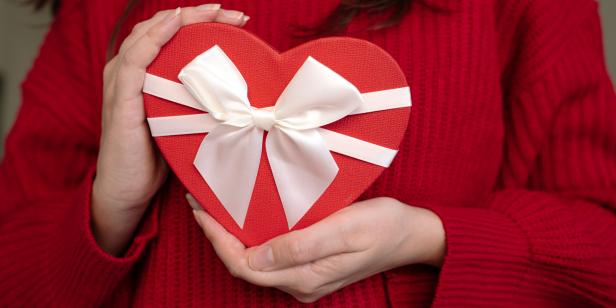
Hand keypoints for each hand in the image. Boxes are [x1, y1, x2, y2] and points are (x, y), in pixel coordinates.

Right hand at [92, 4, 249, 255]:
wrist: (130, 192)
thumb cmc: (157, 157)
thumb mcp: (184, 121)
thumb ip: (199, 101)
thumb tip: (244, 95)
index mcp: (147, 74)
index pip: (173, 34)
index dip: (203, 22)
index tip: (239, 21)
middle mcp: (132, 71)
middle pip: (163, 28)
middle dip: (199, 15)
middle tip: (233, 15)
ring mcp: (122, 82)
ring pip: (149, 35)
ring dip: (182, 19)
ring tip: (213, 11)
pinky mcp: (120, 99)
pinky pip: (135, 59)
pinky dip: (154, 38)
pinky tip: (174, 24)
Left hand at [187, 195, 444, 302]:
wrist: (413, 235)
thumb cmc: (383, 227)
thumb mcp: (345, 230)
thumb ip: (301, 246)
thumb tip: (256, 256)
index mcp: (305, 278)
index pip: (245, 265)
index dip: (218, 240)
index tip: (202, 210)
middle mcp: (300, 283)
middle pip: (245, 265)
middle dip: (218, 236)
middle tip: (201, 202)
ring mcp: (305, 277)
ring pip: (256, 261)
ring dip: (232, 236)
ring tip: (216, 206)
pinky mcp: (311, 266)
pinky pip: (271, 255)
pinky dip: (252, 236)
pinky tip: (247, 216)